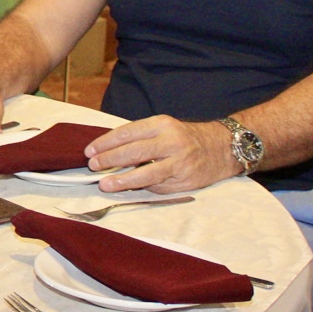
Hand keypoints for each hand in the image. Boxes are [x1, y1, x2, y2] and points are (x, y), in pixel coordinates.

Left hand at [86, 117, 234, 192]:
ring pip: (146, 173)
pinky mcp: (185, 180)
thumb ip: (139, 138)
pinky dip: (143, 187)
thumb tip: (107, 152)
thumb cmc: (184, 138)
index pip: (127, 132)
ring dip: (123, 180)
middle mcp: (171, 141)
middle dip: (110, 160)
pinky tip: (131, 188)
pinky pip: (159, 186)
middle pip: (134, 152)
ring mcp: (180, 162)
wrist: (222, 148)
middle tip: (93, 166)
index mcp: (162, 124)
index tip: (90, 151)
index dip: (106, 142)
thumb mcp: (163, 128)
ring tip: (105, 184)